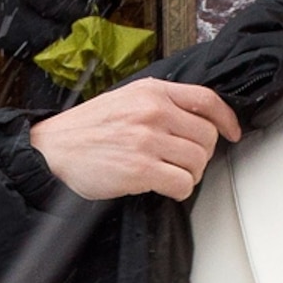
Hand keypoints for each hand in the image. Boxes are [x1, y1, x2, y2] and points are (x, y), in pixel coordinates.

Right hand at [30, 79, 243, 201]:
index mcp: (151, 91)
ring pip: (198, 162)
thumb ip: (157, 104)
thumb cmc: (84, 131)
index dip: (226, 119)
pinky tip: (163, 187)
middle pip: (207, 136)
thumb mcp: (123, 101)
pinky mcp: (141, 169)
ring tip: (170, 175)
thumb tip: (193, 120)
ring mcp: (148, 139)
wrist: (50, 151)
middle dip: (202, 155)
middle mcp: (152, 111)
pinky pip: (183, 184)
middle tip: (185, 163)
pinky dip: (179, 191)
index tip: (232, 132)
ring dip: (190, 175)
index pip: (206, 99)